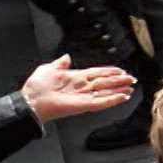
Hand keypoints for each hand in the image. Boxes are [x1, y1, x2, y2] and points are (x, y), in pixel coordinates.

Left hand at [20, 55, 134, 123]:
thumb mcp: (48, 69)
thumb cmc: (36, 86)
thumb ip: (60, 63)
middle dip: (119, 80)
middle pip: (105, 82)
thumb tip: (66, 57)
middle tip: (132, 79)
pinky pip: (101, 102)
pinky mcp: (83, 106)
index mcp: (75, 77)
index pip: (97, 73)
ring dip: (119, 90)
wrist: (30, 101)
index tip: (120, 70)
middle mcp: (82, 87)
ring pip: (106, 92)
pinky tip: (123, 97)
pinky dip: (112, 100)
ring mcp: (84, 96)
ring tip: (130, 88)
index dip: (109, 71)